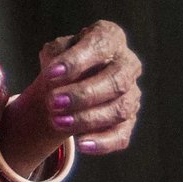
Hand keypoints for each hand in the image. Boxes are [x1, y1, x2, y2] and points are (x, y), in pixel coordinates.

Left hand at [0, 20, 143, 174]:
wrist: (67, 83)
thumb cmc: (63, 61)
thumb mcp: (55, 52)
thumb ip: (56, 58)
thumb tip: (56, 75)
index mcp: (110, 38)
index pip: (101, 45)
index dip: (76, 61)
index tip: (50, 74)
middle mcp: (127, 64)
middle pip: (117, 80)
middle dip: (83, 94)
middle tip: (53, 102)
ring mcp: (131, 94)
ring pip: (120, 109)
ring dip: (88, 118)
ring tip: (58, 122)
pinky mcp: (128, 122)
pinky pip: (122, 135)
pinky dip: (103, 142)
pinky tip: (81, 143)